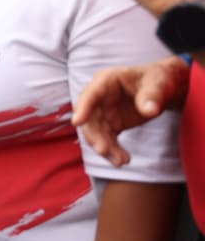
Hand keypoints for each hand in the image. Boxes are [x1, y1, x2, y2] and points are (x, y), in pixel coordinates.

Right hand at [72, 57, 188, 165]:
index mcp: (107, 80)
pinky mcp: (111, 124)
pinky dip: (113, 151)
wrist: (164, 88)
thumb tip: (149, 111)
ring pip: (96, 133)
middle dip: (95, 136)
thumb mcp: (159, 83)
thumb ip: (152, 95)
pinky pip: (107, 139)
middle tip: (104, 150)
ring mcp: (104, 112)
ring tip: (121, 161)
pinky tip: (122, 160)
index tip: (77, 122)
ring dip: (105, 148)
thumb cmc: (158, 79)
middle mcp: (100, 97)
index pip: (90, 94)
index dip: (82, 107)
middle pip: (90, 118)